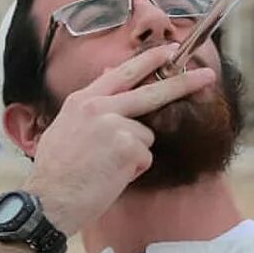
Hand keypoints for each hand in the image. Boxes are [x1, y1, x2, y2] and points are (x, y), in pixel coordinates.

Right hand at [23, 44, 214, 234]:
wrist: (46, 201)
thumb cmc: (56, 172)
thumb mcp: (66, 127)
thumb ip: (91, 106)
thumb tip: (109, 75)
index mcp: (82, 101)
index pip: (122, 73)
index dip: (148, 61)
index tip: (169, 51)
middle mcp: (99, 107)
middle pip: (152, 91)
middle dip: (184, 82)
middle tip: (207, 75)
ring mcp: (113, 125)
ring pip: (146, 135)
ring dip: (134, 154)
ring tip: (106, 167)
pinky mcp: (126, 146)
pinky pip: (145, 157)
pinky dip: (133, 170)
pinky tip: (109, 177)